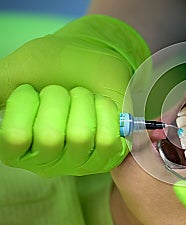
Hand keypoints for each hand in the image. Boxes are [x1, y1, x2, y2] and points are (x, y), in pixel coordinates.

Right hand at [0, 15, 150, 175]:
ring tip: (82, 96)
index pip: (14, 136)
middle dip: (58, 99)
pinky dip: (105, 111)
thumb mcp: (16, 73)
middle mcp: (44, 160)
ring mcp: (78, 161)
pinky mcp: (107, 156)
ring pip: (80, 136)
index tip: (31, 88)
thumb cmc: (52, 66)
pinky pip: (107, 140)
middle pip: (50, 138)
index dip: (25, 105)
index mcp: (15, 145)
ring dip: (83, 103)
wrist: (93, 55)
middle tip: (62, 90)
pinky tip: (100, 105)